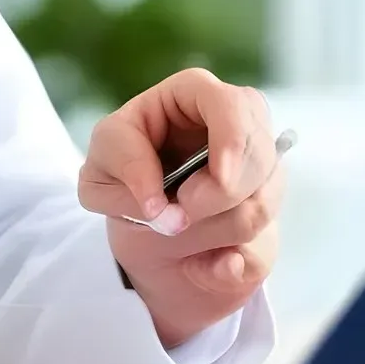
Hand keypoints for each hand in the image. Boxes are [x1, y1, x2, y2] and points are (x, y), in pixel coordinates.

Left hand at [77, 69, 281, 350]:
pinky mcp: (263, 223)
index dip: (235, 138)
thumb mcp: (101, 162)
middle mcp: (238, 128)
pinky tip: (197, 263)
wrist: (139, 228)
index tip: (219, 178)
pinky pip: (258, 252)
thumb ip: (124, 169)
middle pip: (258, 158)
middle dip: (218, 196)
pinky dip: (222, 267)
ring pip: (260, 206)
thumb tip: (160, 207)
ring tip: (175, 227)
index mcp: (194, 97)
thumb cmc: (119, 177)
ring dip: (211, 231)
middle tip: (178, 212)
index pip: (233, 104)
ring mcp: (259, 175)